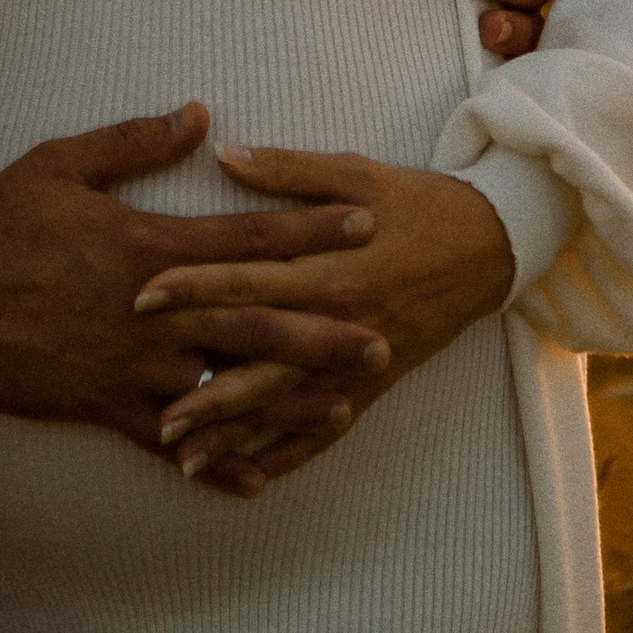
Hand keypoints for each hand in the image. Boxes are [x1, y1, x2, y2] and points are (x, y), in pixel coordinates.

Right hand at [0, 103, 385, 444]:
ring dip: (286, 400)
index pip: (247, 236)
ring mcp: (130, 365)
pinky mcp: (104, 406)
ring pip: (224, 387)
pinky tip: (257, 481)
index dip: (309, 229)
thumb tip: (200, 112)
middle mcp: (152, 311)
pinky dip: (217, 462)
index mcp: (148, 246)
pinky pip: (173, 441)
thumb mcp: (62, 163)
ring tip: (345, 408)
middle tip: (382, 336)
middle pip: (254, 319)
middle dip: (322, 328)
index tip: (364, 224)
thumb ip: (136, 141)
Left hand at [138, 148, 515, 490]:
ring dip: (233, 431)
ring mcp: (355, 361)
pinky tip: (250, 476)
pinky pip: (327, 429)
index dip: (194, 287)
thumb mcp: (356, 172)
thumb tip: (222, 156)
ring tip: (181, 456)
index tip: (142, 296)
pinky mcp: (373, 386)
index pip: (249, 280)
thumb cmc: (417, 202)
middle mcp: (339, 321)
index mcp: (330, 265)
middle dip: (201, 379)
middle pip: (258, 356)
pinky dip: (290, 454)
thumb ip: (288, 170)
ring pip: (285, 403)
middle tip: (146, 401)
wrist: (491, 245)